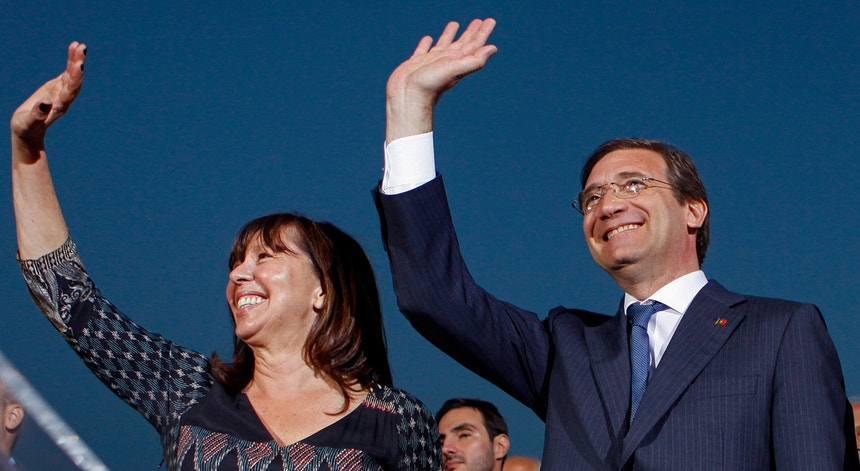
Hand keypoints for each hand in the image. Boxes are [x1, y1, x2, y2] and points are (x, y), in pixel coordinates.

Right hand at [10, 41, 86, 151]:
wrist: (29, 131)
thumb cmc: (27, 128)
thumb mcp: (29, 123)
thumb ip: (38, 114)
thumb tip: (46, 103)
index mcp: (60, 106)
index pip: (71, 91)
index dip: (75, 78)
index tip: (79, 66)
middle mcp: (65, 98)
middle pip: (75, 80)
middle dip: (78, 64)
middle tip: (82, 49)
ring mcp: (62, 91)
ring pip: (72, 74)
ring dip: (76, 59)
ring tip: (79, 45)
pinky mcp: (57, 86)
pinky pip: (67, 72)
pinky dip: (70, 61)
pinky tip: (74, 48)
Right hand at [386, 19, 496, 141]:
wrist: (407, 97)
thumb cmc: (430, 85)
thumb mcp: (455, 69)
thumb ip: (473, 60)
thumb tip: (493, 48)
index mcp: (457, 61)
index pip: (474, 45)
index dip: (482, 33)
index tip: (489, 21)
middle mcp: (446, 61)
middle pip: (462, 44)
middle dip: (471, 32)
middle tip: (479, 21)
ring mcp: (431, 63)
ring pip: (443, 45)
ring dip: (450, 35)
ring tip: (454, 24)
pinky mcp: (416, 64)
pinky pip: (422, 51)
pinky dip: (426, 44)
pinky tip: (428, 39)